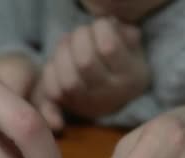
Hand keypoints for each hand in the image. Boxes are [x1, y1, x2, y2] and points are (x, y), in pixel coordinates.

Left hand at [32, 17, 148, 129]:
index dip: (100, 29)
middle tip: (81, 32)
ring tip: (68, 43)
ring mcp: (86, 102)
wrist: (113, 99)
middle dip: (79, 38)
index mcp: (129, 76)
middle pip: (85, 62)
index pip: (108, 48)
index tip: (101, 24)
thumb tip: (111, 24)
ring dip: (63, 53)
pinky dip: (52, 69)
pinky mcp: (67, 105)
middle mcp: (108, 93)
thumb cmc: (121, 64)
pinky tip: (61, 60)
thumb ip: (125, 34)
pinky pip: (52, 88)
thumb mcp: (132, 48)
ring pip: (67, 79)